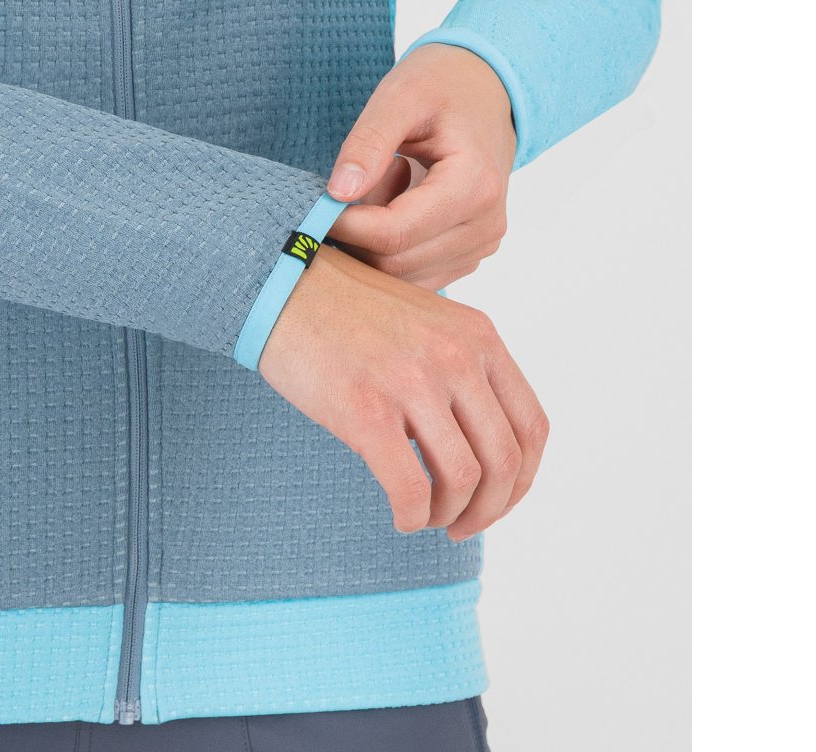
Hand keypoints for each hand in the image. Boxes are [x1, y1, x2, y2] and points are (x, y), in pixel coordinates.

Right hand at [259, 245, 547, 540]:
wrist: (284, 290)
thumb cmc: (350, 314)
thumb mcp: (429, 324)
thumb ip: (464, 370)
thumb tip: (481, 448)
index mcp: (478, 337)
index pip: (531, 427)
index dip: (522, 480)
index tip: (497, 501)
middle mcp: (456, 357)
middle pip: (504, 461)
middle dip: (489, 509)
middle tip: (461, 525)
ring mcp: (413, 382)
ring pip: (463, 480)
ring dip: (449, 515)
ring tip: (426, 517)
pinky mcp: (367, 410)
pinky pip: (411, 488)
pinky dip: (412, 517)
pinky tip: (401, 517)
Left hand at [327, 43, 515, 291]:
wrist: (485, 92)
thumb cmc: (443, 86)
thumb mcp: (400, 96)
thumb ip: (367, 143)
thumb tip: (338, 194)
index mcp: (474, 186)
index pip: (395, 234)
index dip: (347, 226)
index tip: (318, 205)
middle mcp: (485, 226)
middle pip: (395, 263)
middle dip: (358, 234)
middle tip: (354, 184)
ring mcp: (479, 246)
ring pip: (400, 275)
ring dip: (373, 241)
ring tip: (382, 184)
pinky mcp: (468, 256)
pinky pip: (413, 274)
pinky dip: (389, 248)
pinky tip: (396, 204)